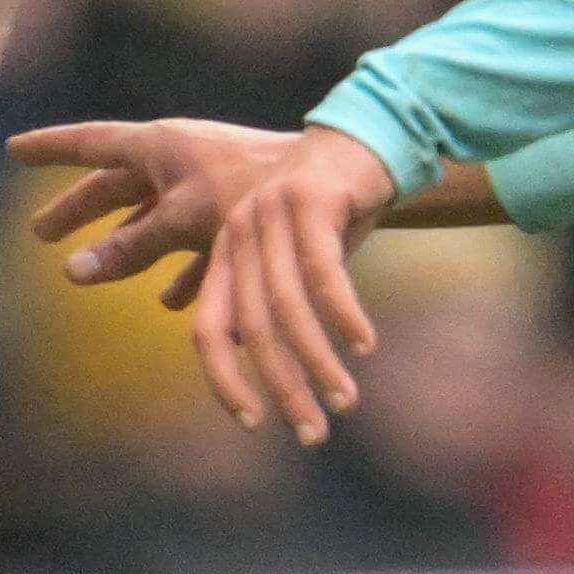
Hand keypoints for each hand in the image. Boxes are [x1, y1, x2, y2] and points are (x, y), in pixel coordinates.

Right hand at [12, 115, 302, 310]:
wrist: (333, 181)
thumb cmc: (257, 191)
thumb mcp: (184, 219)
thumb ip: (130, 246)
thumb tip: (71, 272)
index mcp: (159, 146)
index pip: (89, 145)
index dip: (51, 150)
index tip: (14, 151)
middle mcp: (177, 162)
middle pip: (113, 186)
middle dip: (77, 211)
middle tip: (40, 233)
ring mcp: (205, 187)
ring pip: (149, 216)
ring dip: (120, 245)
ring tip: (91, 269)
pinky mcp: (234, 217)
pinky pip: (192, 244)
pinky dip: (178, 272)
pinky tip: (171, 301)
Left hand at [186, 125, 399, 444]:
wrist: (364, 139)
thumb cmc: (329, 213)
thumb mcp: (293, 262)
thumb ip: (271, 306)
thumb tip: (261, 363)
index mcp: (226, 255)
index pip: (210, 330)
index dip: (224, 380)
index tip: (251, 424)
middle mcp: (239, 235)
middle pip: (251, 327)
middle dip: (282, 386)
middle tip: (312, 433)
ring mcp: (272, 215)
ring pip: (288, 306)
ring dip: (317, 361)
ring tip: (344, 400)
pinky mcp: (311, 200)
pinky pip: (325, 272)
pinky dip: (343, 315)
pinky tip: (363, 346)